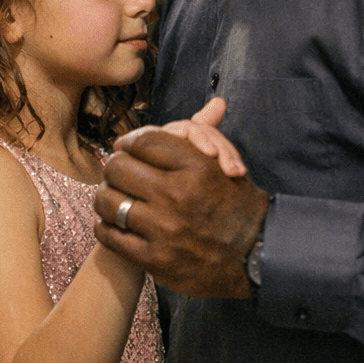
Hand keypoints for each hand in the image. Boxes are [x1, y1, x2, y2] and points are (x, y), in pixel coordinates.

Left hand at [94, 97, 270, 297]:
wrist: (256, 258)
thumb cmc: (238, 207)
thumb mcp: (227, 166)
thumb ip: (208, 135)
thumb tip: (214, 102)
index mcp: (197, 167)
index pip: (143, 141)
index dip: (130, 142)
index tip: (128, 148)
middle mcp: (178, 195)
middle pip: (118, 167)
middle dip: (116, 167)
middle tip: (119, 173)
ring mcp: (164, 229)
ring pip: (108, 200)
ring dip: (108, 197)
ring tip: (116, 197)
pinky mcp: (154, 259)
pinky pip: (109, 234)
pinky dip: (107, 226)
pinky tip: (117, 224)